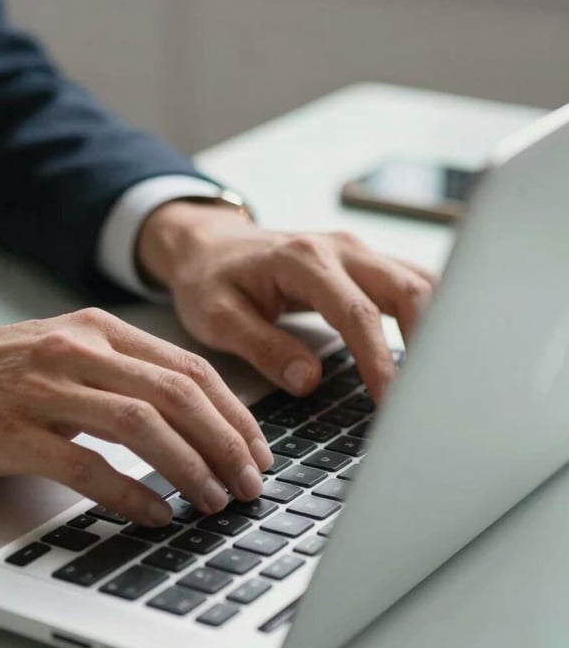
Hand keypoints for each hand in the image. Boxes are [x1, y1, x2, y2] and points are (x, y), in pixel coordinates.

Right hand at [0, 310, 272, 524]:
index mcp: (98, 330)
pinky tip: (155, 515)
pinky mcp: (14, 431)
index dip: (234, 413)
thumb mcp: (63, 352)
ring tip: (214, 501)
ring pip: (143, 425)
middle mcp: (78, 351)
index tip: (256, 450)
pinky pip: (88, 465)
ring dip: (190, 467)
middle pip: (179, 395)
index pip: (190, 369)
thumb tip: (187, 419)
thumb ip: (121, 374)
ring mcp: (45, 388)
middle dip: (226, 443)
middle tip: (251, 483)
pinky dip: (130, 493)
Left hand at [137, 201, 435, 401]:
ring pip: (419, 282)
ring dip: (437, 327)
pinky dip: (429, 314)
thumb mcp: (218, 317)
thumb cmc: (209, 280)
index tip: (390, 401)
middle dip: (428, 342)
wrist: (208, 245)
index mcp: (302, 260)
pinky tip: (433, 349)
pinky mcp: (363, 262)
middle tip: (430, 394)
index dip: (378, 360)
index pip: (356, 313)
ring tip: (440, 378)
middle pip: (408, 288)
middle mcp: (339, 248)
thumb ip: (263, 346)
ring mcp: (356, 252)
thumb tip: (308, 380)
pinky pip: (410, 282)